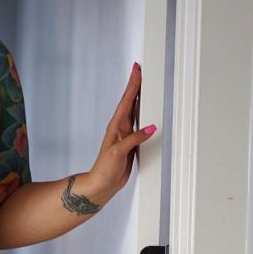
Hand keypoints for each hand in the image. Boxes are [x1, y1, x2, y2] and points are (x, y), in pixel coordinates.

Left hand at [83, 64, 156, 199]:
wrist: (102, 184)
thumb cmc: (104, 168)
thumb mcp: (119, 152)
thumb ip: (135, 139)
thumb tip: (150, 128)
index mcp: (116, 126)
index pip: (127, 100)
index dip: (132, 85)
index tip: (137, 70)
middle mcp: (121, 127)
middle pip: (131, 101)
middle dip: (136, 86)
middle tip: (141, 70)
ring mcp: (126, 135)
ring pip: (136, 111)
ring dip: (141, 98)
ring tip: (146, 85)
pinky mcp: (131, 143)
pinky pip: (141, 125)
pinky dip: (146, 116)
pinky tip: (149, 113)